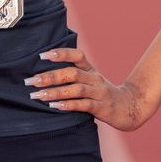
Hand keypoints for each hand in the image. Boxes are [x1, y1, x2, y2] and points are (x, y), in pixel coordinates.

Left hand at [24, 46, 150, 130]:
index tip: (42, 55)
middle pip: (71, 73)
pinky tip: (55, 106)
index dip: (60, 53)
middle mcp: (95, 78)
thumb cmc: (101, 93)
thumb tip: (43, 72)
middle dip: (49, 76)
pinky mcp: (102, 108)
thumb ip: (73, 75)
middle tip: (31, 81)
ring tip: (38, 95)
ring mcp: (99, 92)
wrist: (128, 107)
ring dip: (55, 92)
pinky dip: (68, 105)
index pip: (77, 55)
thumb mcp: (90, 80)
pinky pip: (84, 105)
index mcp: (90, 69)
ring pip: (75, 89)